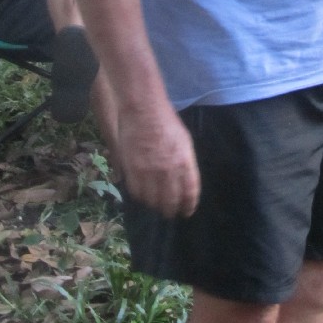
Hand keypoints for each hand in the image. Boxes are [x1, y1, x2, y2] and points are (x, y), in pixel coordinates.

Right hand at [118, 102, 200, 217]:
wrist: (143, 110)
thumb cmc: (166, 122)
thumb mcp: (184, 142)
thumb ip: (185, 163)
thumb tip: (184, 182)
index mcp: (185, 162)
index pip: (190, 193)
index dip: (188, 206)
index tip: (187, 211)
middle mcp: (168, 170)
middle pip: (171, 201)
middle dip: (171, 210)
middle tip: (170, 212)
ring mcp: (149, 171)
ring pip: (152, 201)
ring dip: (155, 206)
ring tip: (156, 205)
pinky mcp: (133, 170)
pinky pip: (136, 192)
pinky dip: (140, 197)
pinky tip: (143, 195)